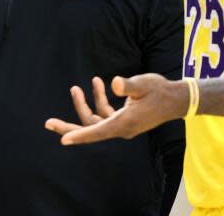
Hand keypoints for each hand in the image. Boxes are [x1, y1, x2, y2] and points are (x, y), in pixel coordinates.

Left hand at [45, 73, 187, 144]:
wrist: (175, 100)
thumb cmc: (160, 91)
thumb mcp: (144, 84)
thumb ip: (129, 85)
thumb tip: (116, 83)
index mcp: (124, 123)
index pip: (97, 131)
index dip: (79, 135)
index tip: (63, 140)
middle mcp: (121, 128)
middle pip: (89, 131)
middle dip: (68, 127)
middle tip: (48, 123)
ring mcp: (122, 125)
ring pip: (95, 121)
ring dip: (85, 105)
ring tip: (76, 88)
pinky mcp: (124, 120)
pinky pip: (105, 115)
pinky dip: (99, 101)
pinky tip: (98, 85)